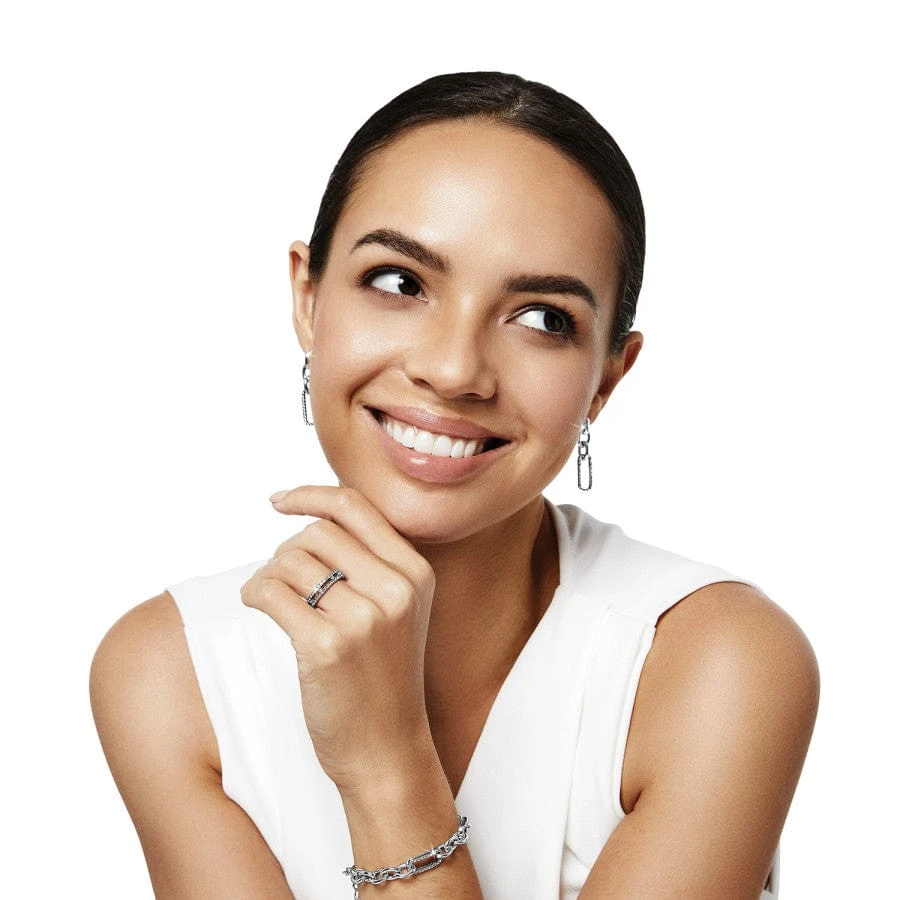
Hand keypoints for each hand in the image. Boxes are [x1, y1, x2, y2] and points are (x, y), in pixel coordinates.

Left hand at [240, 485, 437, 799]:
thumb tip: (311, 519)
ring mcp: (363, 618)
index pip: (355, 507)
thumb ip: (370, 563)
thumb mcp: (398, 610)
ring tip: (274, 600)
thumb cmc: (382, 678)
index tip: (280, 501)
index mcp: (415, 572)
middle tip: (284, 579)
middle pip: (317, 532)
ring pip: (290, 561)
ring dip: (270, 575)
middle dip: (289, 550)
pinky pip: (270, 592)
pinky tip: (259, 605)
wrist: (387, 750)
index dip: (311, 495)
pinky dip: (254, 593)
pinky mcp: (326, 646)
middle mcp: (395, 588)